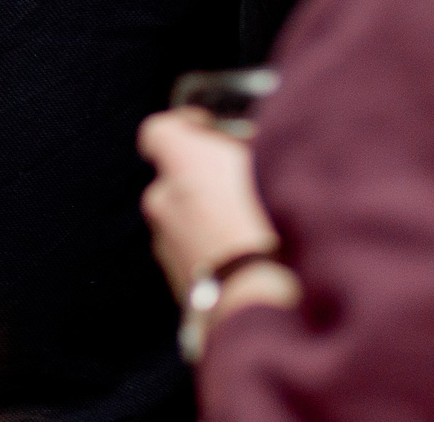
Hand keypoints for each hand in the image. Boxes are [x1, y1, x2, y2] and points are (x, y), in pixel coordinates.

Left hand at [138, 109, 279, 303]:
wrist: (262, 309)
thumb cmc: (273, 229)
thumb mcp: (274, 167)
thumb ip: (254, 150)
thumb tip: (256, 145)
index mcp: (183, 163)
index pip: (159, 130)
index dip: (184, 126)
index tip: (210, 129)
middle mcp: (164, 201)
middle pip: (175, 176)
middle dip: (204, 176)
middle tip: (245, 180)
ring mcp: (166, 247)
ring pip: (183, 218)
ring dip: (207, 216)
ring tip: (253, 226)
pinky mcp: (179, 286)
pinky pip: (193, 254)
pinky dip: (212, 251)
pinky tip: (248, 259)